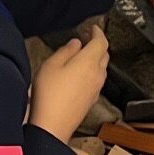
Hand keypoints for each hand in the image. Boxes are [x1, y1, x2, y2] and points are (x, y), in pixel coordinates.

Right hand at [31, 27, 110, 141]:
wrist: (52, 126)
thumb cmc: (49, 95)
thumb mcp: (51, 65)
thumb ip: (66, 51)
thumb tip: (76, 44)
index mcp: (89, 62)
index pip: (101, 42)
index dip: (98, 32)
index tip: (93, 28)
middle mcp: (97, 75)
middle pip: (104, 55)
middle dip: (97, 44)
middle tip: (86, 39)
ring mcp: (96, 89)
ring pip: (102, 68)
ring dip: (95, 58)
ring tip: (81, 55)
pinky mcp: (91, 100)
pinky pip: (96, 80)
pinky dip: (92, 72)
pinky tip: (79, 74)